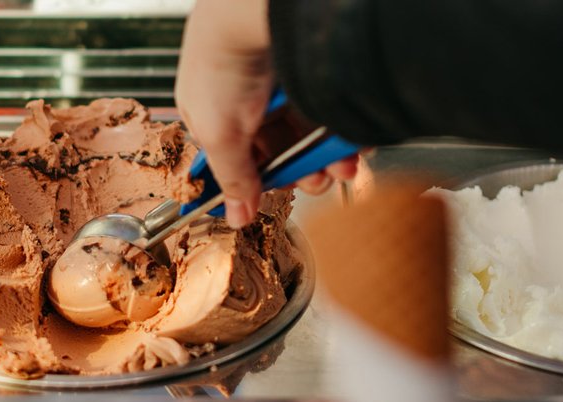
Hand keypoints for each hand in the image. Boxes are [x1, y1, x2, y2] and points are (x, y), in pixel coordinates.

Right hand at [176, 0, 358, 228]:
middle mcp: (248, 102)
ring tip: (344, 165)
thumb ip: (232, 179)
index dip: (261, 182)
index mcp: (212, 115)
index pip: (239, 161)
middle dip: (303, 173)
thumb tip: (236, 219)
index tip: (280, 193)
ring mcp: (282, 89)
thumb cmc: (223, 61)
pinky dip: (342, 132)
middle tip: (318, 180)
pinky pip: (329, 114)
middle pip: (281, 152)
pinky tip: (350, 142)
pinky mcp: (311, 78)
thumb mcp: (219, 133)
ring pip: (309, 136)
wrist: (257, 7)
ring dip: (328, 159)